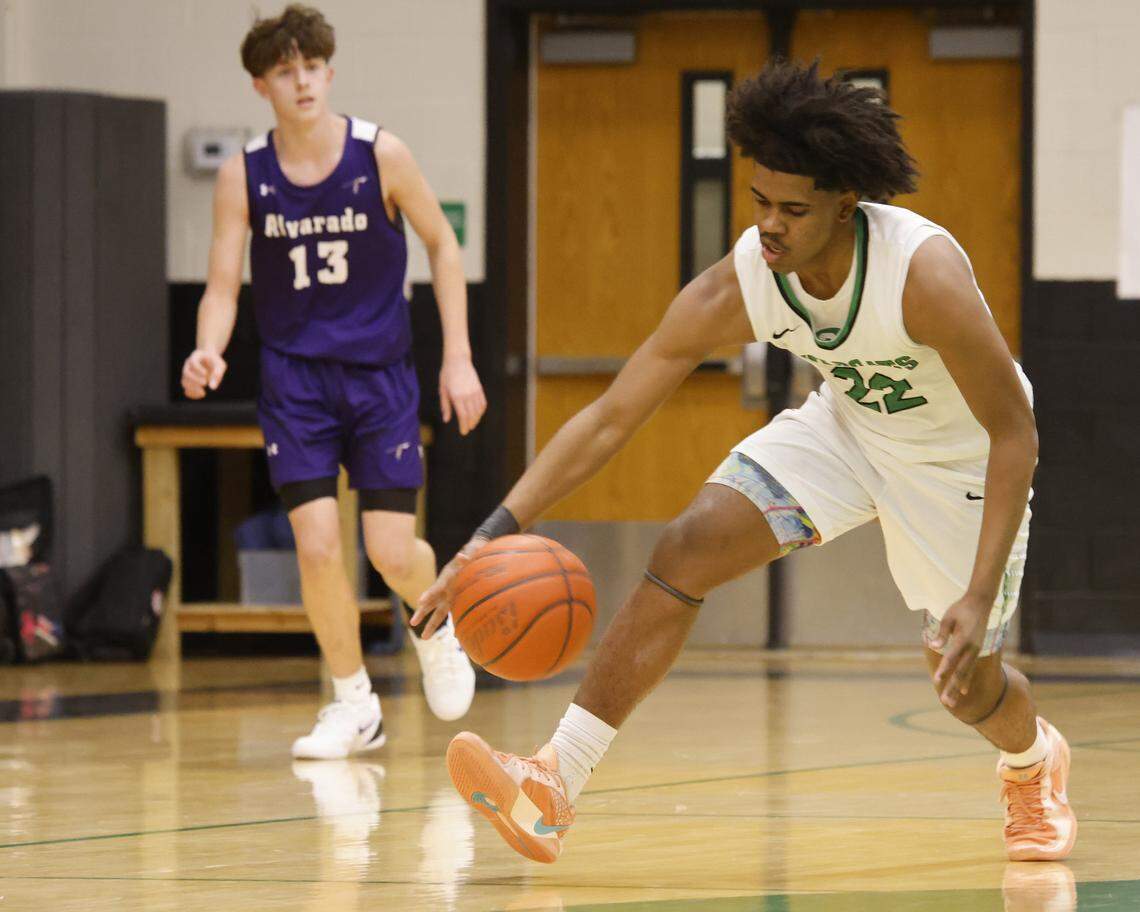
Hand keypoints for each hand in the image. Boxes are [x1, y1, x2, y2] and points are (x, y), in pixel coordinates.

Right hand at [181, 349, 226, 399]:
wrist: (208, 358)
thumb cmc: (215, 361)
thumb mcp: (220, 365)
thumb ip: (217, 374)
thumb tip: (212, 388)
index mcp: (195, 357)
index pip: (192, 362)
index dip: (198, 369)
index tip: (206, 373)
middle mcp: (188, 365)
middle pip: (186, 373)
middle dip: (195, 379)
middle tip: (205, 383)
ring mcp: (187, 373)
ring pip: (184, 382)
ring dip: (193, 389)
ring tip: (203, 393)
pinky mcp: (188, 381)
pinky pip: (186, 389)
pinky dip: (192, 394)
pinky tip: (202, 395)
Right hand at [412, 534, 488, 637]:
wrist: (473, 556)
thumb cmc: (471, 555)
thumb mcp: (469, 555)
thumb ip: (465, 557)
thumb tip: (462, 556)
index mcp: (446, 578)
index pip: (436, 587)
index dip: (429, 594)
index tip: (420, 601)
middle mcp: (445, 589)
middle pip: (431, 603)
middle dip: (422, 613)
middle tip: (412, 623)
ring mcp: (450, 596)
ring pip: (439, 612)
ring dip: (432, 624)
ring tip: (424, 638)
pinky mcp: (457, 600)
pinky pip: (453, 613)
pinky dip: (456, 625)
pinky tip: (456, 636)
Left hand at [439, 356, 486, 435]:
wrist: (458, 359)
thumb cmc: (447, 375)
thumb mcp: (442, 390)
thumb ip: (445, 406)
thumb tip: (446, 420)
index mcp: (457, 396)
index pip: (463, 416)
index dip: (464, 425)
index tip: (463, 432)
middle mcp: (467, 395)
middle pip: (472, 415)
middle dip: (470, 424)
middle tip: (467, 429)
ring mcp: (475, 391)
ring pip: (479, 410)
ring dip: (476, 419)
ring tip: (472, 423)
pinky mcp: (479, 388)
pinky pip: (483, 403)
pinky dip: (481, 410)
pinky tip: (478, 414)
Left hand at [930, 593, 991, 707]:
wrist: (981, 603)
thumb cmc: (961, 609)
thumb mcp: (948, 617)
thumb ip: (942, 632)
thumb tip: (933, 644)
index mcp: (964, 639)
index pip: (952, 657)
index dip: (945, 668)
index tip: (937, 680)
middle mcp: (972, 648)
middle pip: (961, 671)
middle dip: (952, 687)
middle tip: (946, 702)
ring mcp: (976, 651)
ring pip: (966, 673)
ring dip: (957, 688)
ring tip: (951, 703)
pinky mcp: (976, 651)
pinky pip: (970, 669)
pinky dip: (966, 680)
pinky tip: (962, 691)